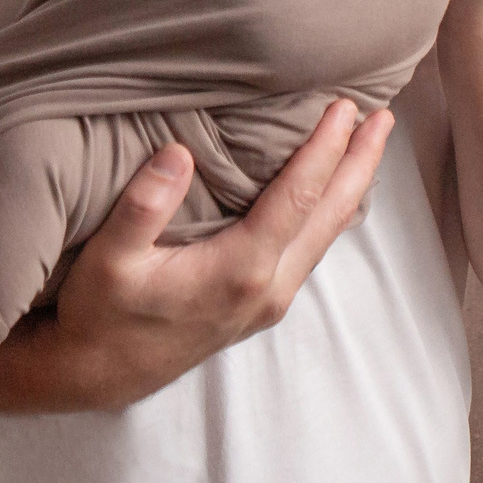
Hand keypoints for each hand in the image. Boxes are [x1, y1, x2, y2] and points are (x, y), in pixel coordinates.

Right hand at [0, 98, 392, 411]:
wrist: (98, 375)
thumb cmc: (99, 314)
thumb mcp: (108, 260)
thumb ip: (141, 207)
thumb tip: (177, 153)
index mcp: (239, 270)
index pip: (298, 197)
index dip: (325, 148)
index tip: (344, 107)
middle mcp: (267, 288)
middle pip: (330, 215)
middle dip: (360, 163)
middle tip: (385, 117)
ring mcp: (269, 301)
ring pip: (326, 235)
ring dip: (350, 186)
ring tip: (369, 145)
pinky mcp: (262, 305)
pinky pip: (311, 249)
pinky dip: (330, 212)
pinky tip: (333, 193)